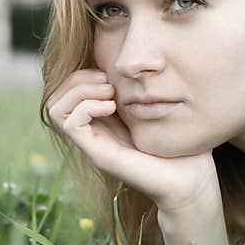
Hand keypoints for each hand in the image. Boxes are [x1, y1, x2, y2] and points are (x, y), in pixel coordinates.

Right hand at [46, 69, 219, 212]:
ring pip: (55, 109)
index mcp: (102, 122)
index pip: (65, 93)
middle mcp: (92, 133)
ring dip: (78, 91)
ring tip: (109, 93)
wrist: (189, 180)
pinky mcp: (98, 154)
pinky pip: (70, 123)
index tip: (109, 74)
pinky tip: (112, 107)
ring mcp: (92, 145)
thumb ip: (135, 91)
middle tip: (107, 82)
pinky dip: (87, 107)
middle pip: (54, 99)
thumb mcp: (152, 109)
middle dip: (76, 80)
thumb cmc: (178, 146)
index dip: (80, 75)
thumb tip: (127, 65)